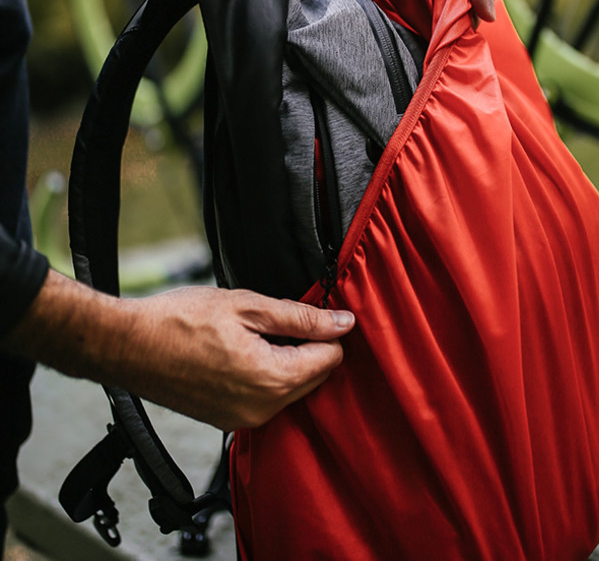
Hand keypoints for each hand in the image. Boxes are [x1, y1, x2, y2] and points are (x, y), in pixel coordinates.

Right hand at [3, 270, 353, 430]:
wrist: (126, 346)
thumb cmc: (180, 320)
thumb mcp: (248, 306)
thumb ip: (301, 319)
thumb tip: (344, 323)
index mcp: (272, 379)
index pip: (331, 359)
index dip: (325, 331)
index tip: (306, 313)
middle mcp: (263, 409)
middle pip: (315, 377)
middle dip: (308, 347)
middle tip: (276, 320)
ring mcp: (244, 420)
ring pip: (292, 389)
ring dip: (286, 361)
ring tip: (253, 335)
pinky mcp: (228, 421)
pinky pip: (267, 399)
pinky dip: (266, 376)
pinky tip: (240, 353)